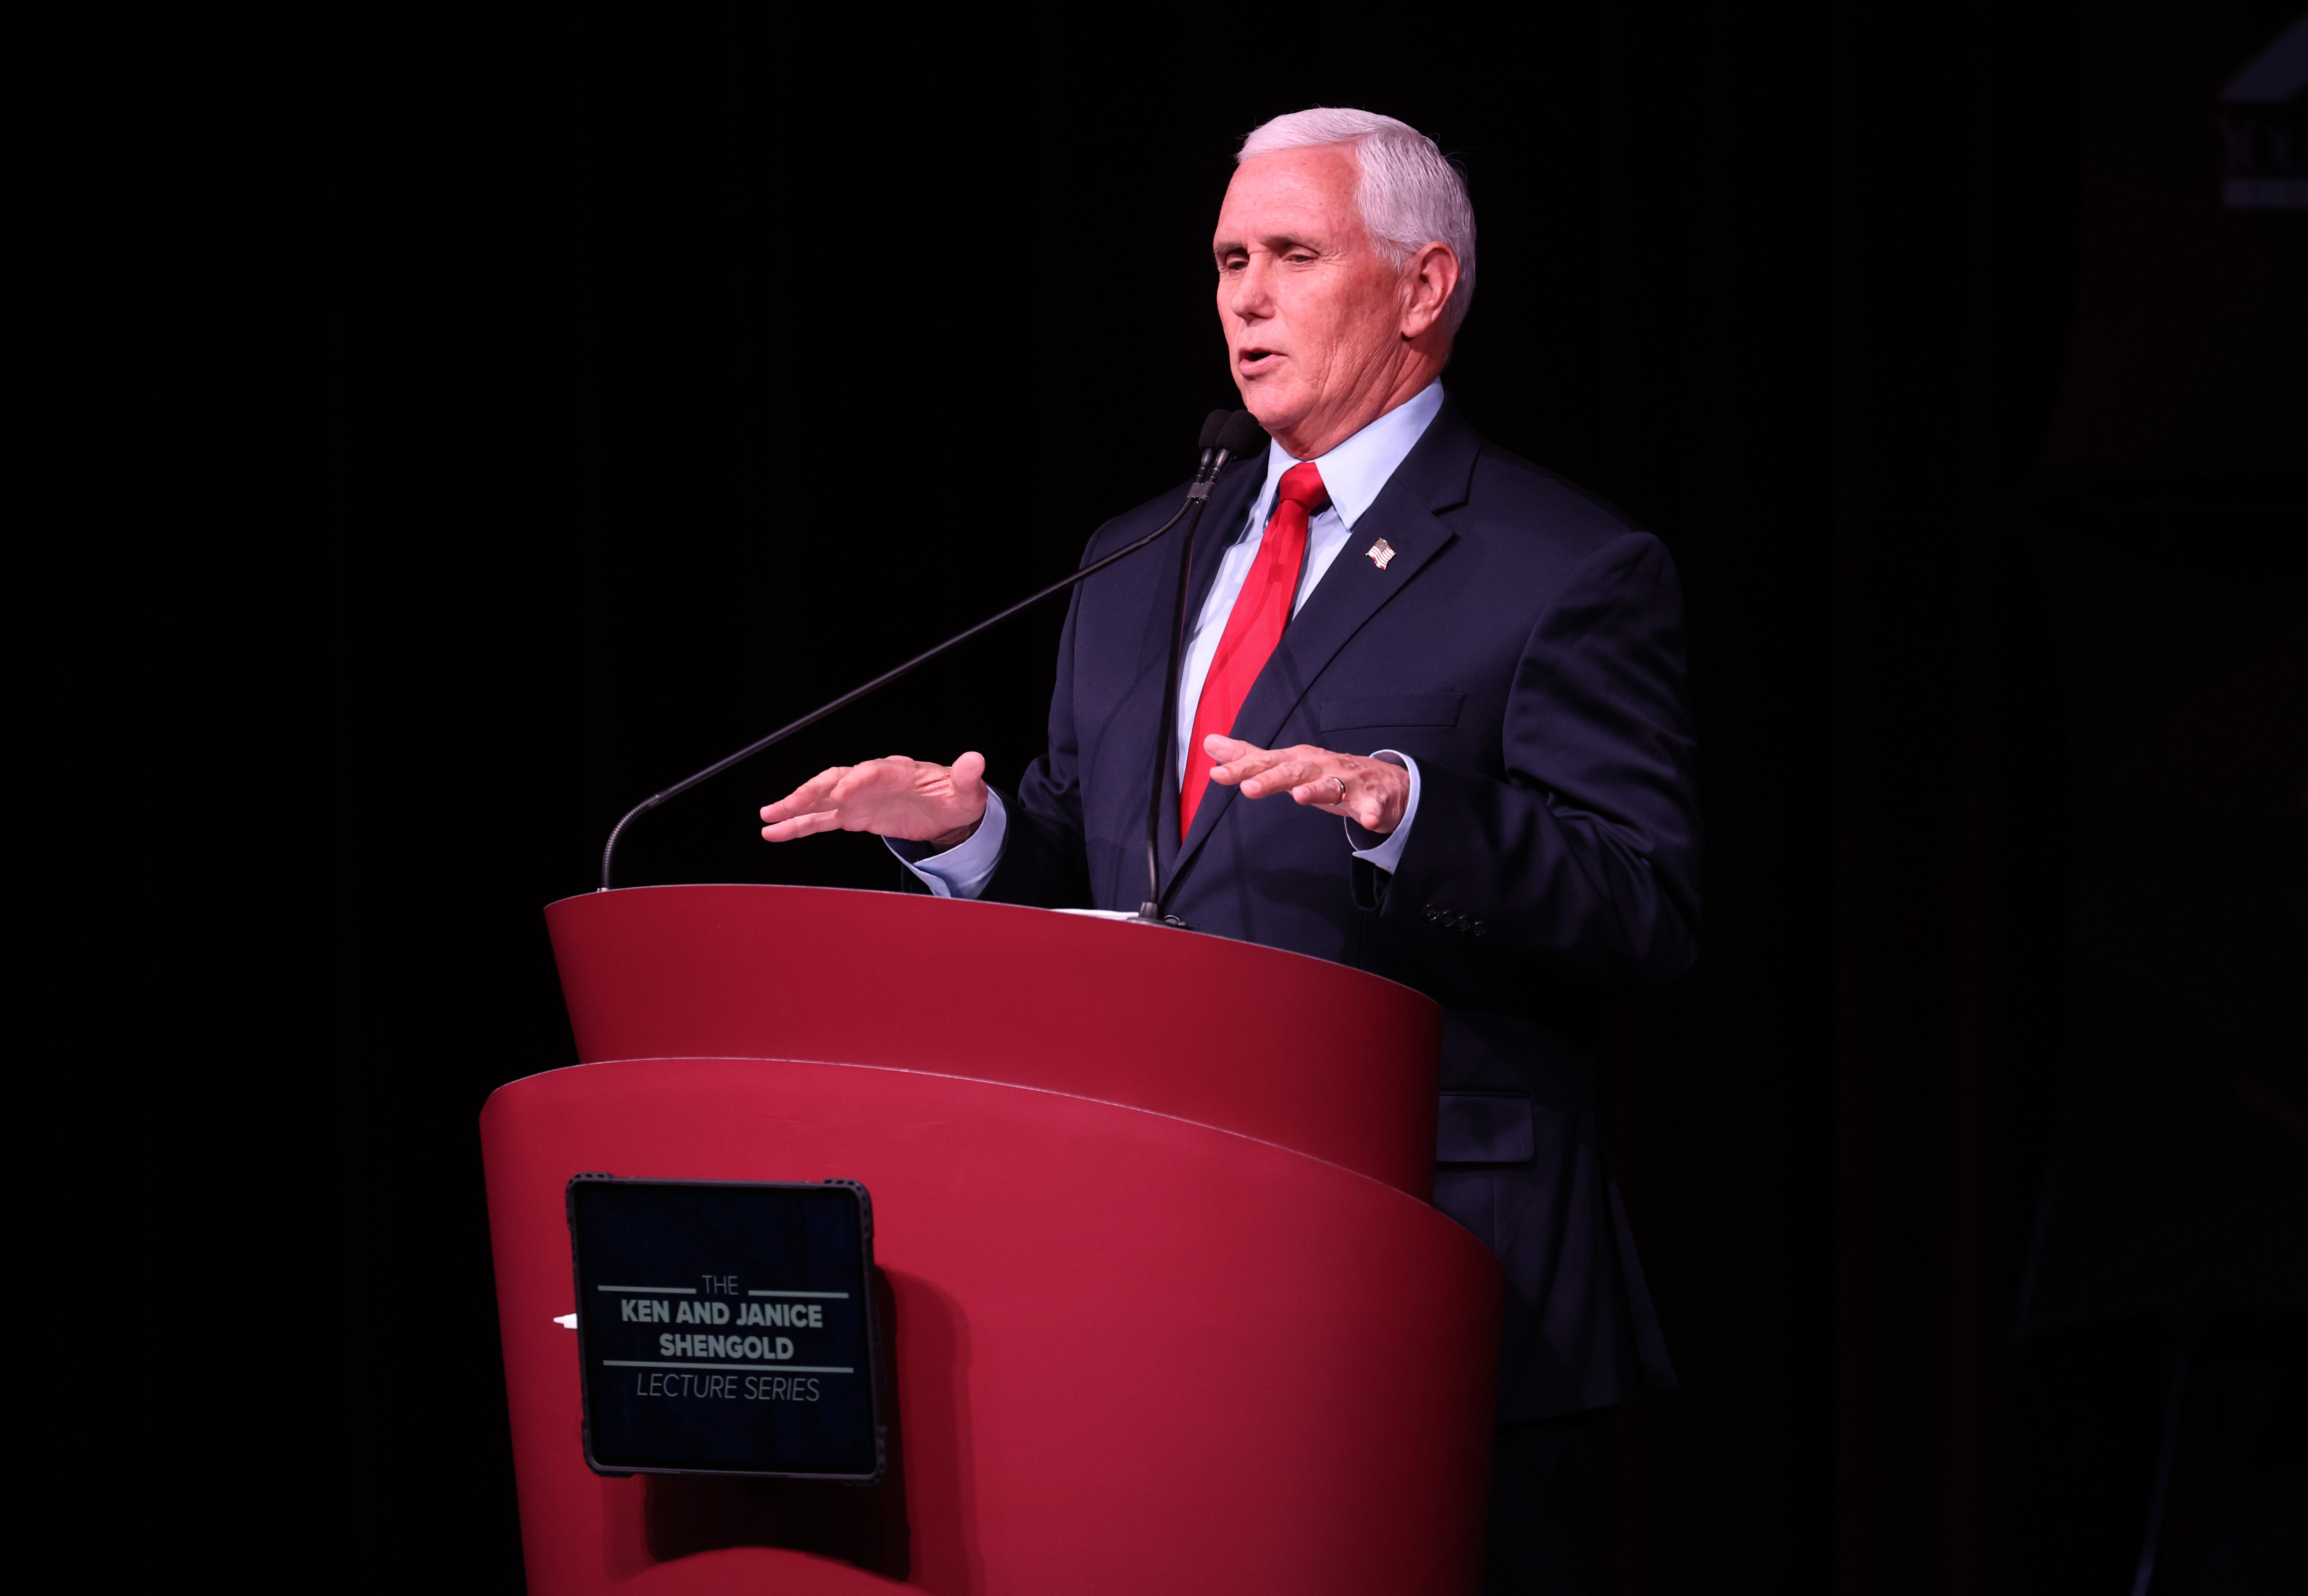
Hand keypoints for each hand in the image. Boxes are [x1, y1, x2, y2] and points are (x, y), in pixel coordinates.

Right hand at [759, 752, 988, 849]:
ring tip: (767, 818)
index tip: (841, 794)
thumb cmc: (956, 796)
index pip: (872, 772)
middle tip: (786, 805)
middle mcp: (872, 780)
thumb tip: (976, 760)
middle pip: (836, 780)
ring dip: (794, 808)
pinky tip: (774, 832)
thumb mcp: (967, 790)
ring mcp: (859, 797)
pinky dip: (798, 825)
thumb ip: (967, 777)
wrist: (949, 809)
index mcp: (899, 771)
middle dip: (811, 792)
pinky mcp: (854, 814)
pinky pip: (822, 819)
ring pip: (821, 799)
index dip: (856, 781)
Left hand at [1204, 735, 1409, 833]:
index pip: (1266, 763)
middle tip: (1248, 788)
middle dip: (1272, 778)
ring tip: (1300, 796)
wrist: (1385, 782)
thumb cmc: (1329, 772)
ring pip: (1332, 785)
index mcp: (1299, 760)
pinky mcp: (1372, 800)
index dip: (1242, 769)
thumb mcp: (1288, 764)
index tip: (1217, 775)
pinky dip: (1372, 813)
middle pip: (1294, 772)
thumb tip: (1209, 744)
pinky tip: (1370, 821)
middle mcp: (1321, 767)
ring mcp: (1348, 782)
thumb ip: (1250, 757)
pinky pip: (1372, 807)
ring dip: (1317, 790)